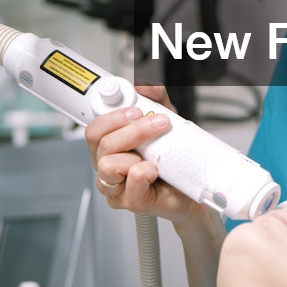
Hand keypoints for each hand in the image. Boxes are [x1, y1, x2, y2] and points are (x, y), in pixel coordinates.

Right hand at [84, 85, 199, 223]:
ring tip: (156, 150)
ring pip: (108, 162)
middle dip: (131, 126)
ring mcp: (116, 185)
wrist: (192, 189)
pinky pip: (131, 180)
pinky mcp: (130, 201)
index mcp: (109, 146)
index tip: (133, 106)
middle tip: (157, 121)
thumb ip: (156, 99)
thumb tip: (147, 85)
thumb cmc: (173, 158)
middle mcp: (107, 165)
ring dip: (137, 147)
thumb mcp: (167, 120)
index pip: (94, 127)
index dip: (107, 113)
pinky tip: (156, 170)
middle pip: (99, 140)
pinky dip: (145, 170)